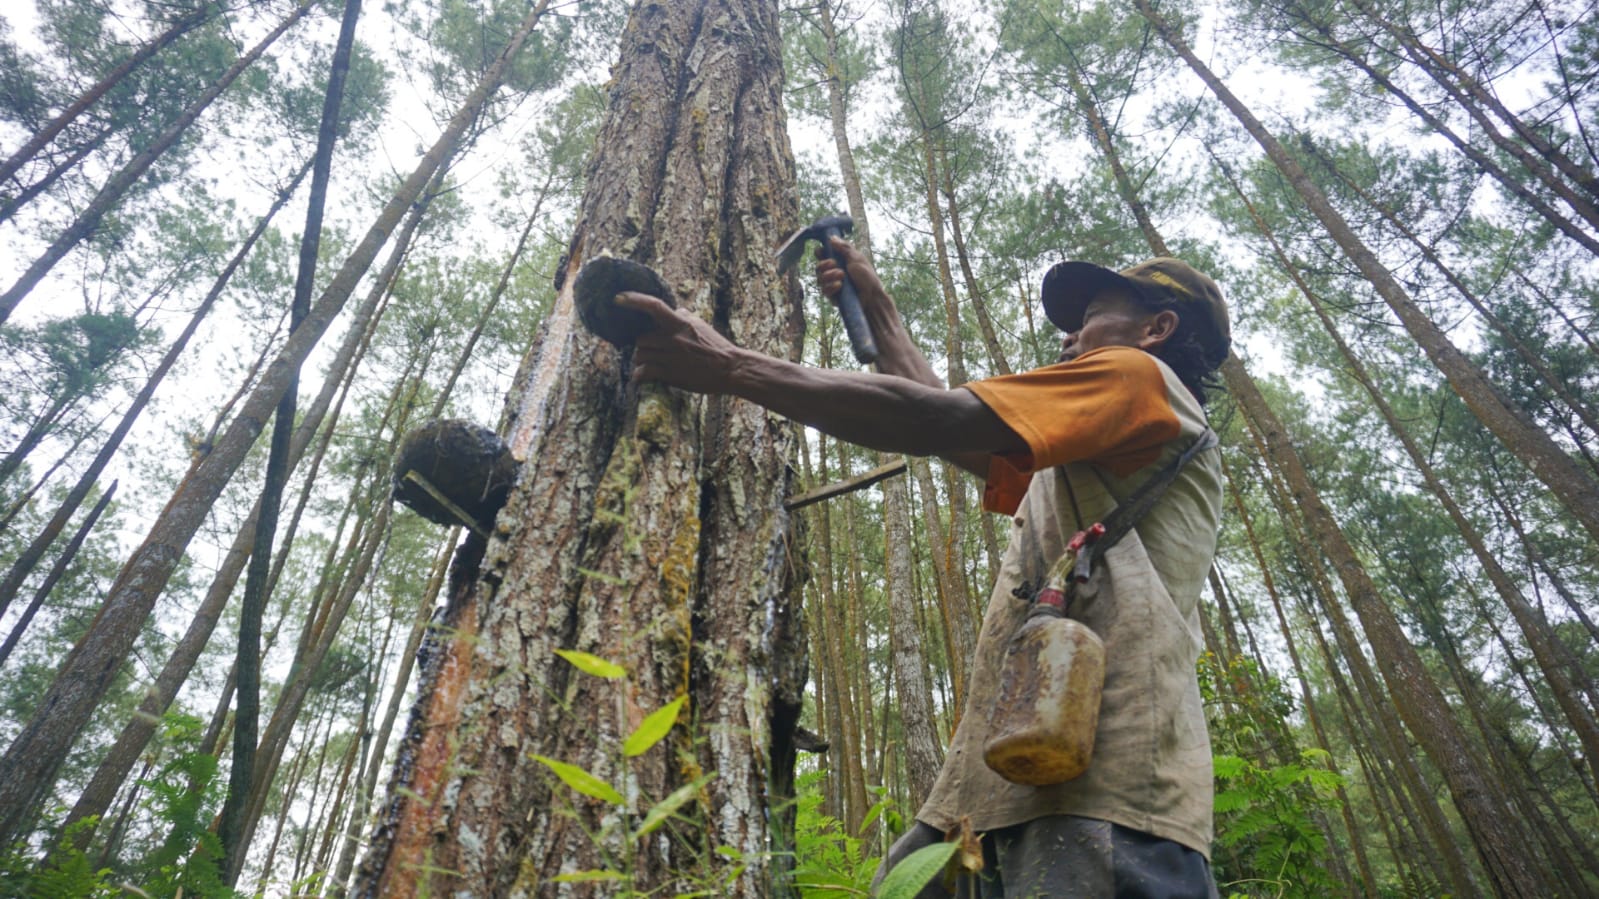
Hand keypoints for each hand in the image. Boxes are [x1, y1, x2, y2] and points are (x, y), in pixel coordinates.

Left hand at [614, 291, 742, 393]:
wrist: (730, 369)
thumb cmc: (717, 347)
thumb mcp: (701, 326)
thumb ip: (685, 318)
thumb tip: (676, 310)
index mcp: (680, 323)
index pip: (654, 306)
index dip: (634, 300)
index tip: (618, 298)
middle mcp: (673, 338)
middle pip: (641, 338)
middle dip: (643, 345)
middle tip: (650, 351)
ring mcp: (670, 356)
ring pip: (640, 355)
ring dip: (642, 360)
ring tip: (650, 364)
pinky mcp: (670, 373)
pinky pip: (643, 372)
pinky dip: (639, 375)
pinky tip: (640, 377)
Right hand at [814, 236, 887, 307]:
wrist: (872, 296)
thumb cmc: (867, 277)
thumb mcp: (857, 259)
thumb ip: (844, 248)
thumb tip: (831, 238)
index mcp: (839, 261)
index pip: (823, 255)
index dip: (820, 252)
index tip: (822, 251)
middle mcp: (833, 272)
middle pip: (818, 266)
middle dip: (825, 264)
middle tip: (834, 264)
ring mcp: (831, 284)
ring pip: (820, 278)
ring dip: (829, 275)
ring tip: (842, 276)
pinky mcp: (832, 296)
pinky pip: (824, 290)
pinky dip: (831, 286)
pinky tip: (840, 285)